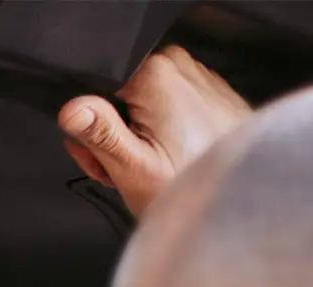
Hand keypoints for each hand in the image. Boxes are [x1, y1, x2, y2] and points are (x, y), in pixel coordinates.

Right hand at [58, 44, 250, 216]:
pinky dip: (159, 135)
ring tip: (151, 168)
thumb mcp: (134, 168)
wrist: (241, 194)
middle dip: (113, 139)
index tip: (104, 159)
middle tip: (127, 170)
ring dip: (134, 140)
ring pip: (137, 104)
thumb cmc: (190, 186)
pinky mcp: (203, 90)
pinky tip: (169, 157)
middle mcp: (176, 66)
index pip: (93, 93)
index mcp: (153, 76)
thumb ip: (100, 134)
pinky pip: (164, 107)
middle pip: (115, 99)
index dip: (91, 131)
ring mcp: (193, 75)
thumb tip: (71, 110)